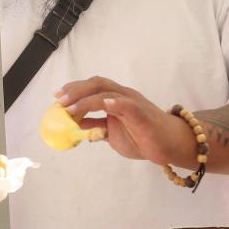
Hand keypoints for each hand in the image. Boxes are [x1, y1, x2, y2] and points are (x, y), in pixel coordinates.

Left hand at [58, 76, 193, 166]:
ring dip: (85, 98)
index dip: (74, 89)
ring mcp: (132, 102)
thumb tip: (77, 126)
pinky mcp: (141, 113)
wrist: (171, 145)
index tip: (57, 98)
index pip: (93, 87)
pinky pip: (125, 104)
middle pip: (97, 83)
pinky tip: (101, 105)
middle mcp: (123, 95)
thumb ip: (96, 127)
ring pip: (106, 91)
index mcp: (116, 98)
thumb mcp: (112, 134)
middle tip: (59, 101)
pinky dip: (112, 103)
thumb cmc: (144, 138)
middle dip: (75, 90)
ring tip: (69, 108)